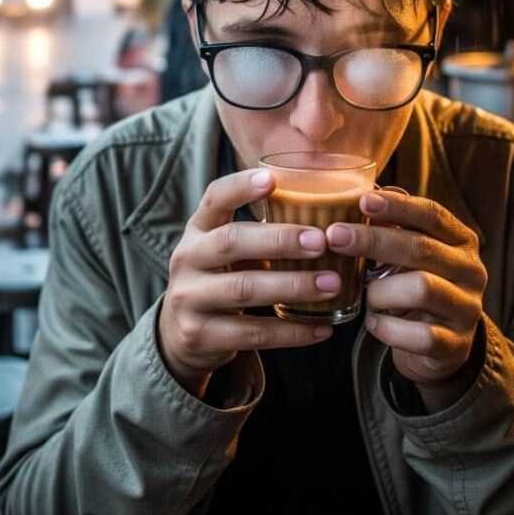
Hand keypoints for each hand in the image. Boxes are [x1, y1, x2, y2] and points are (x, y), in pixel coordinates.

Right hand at [158, 168, 336, 397]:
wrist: (182, 333)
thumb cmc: (221, 277)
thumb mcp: (226, 249)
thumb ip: (260, 233)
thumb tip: (325, 215)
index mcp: (198, 228)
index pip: (214, 198)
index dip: (240, 187)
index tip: (272, 179)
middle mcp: (186, 258)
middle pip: (231, 242)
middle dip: (279, 240)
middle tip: (321, 241)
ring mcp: (188, 298)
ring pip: (243, 289)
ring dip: (292, 286)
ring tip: (331, 283)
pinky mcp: (199, 335)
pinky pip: (252, 333)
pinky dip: (291, 331)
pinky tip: (321, 327)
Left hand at [325, 190, 486, 405]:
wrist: (437, 345)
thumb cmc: (413, 284)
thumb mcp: (408, 253)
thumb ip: (390, 226)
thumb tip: (357, 194)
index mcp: (460, 240)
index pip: (431, 214)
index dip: (397, 206)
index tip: (363, 200)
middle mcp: (470, 270)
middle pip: (421, 248)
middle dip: (373, 240)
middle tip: (335, 236)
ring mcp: (467, 308)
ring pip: (421, 288)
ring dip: (381, 290)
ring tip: (365, 294)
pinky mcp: (456, 345)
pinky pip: (418, 335)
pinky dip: (388, 328)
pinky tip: (373, 323)